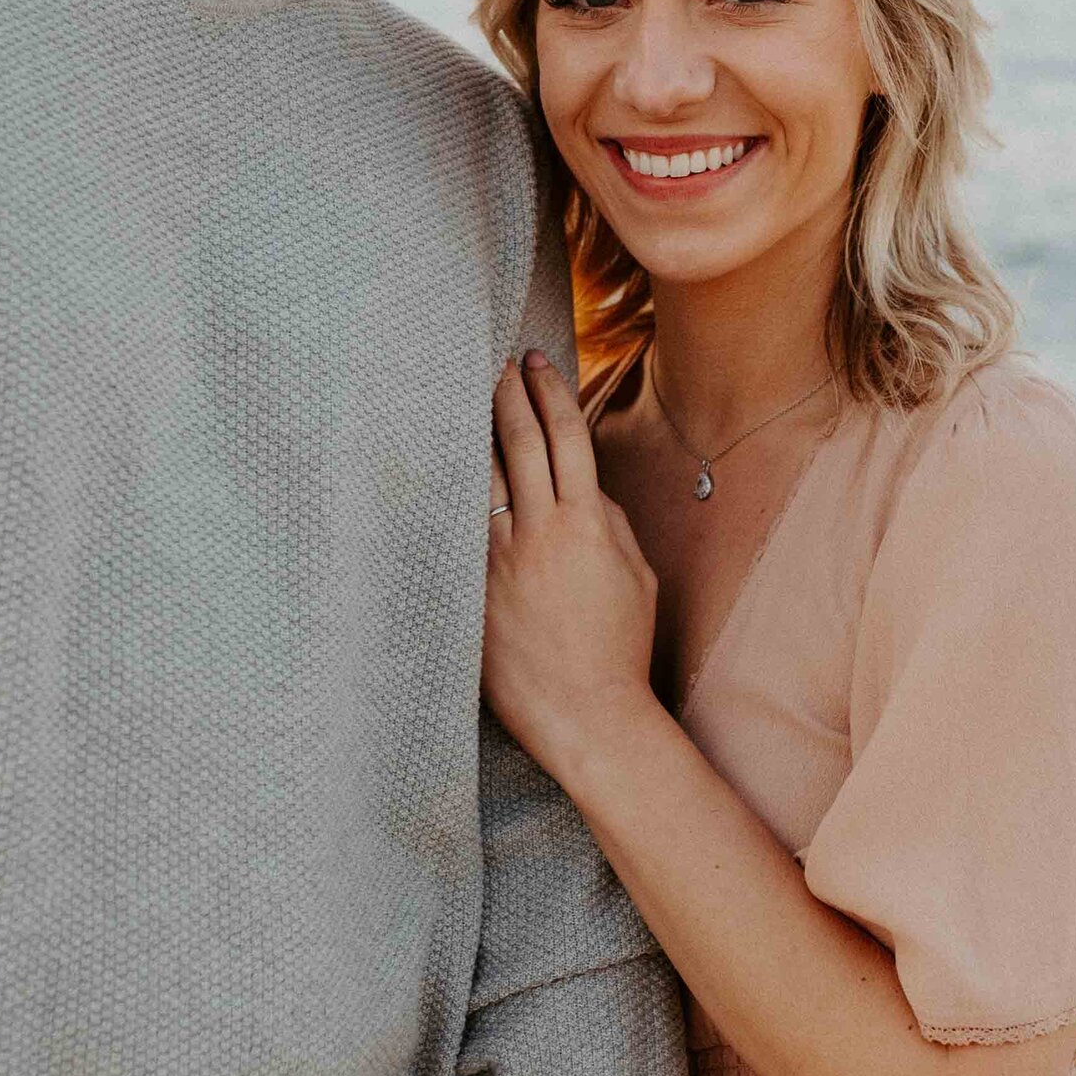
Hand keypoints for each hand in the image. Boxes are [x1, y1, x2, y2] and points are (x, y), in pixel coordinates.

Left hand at [483, 353, 660, 786]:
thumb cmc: (620, 649)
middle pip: (514, 441)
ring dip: (470, 434)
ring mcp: (496, 561)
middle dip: (505, 394)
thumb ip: (610, 522)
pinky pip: (457, 530)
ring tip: (462, 403)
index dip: (549, 390)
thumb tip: (584, 487)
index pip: (565, 434)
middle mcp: (536, 532)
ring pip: (475, 478)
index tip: (537, 362)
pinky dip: (451, 496)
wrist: (586, 713)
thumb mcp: (636, 575)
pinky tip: (439, 472)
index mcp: (586, 522)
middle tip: (496, 365)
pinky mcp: (469, 590)